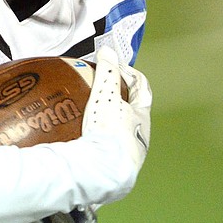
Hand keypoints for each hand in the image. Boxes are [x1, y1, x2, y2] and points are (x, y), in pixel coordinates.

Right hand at [82, 46, 150, 177]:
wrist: (105, 172)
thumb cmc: (109, 131)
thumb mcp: (106, 96)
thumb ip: (107, 72)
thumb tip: (107, 50)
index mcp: (142, 117)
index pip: (142, 89)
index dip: (131, 74)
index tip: (114, 67)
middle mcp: (140, 137)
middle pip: (134, 112)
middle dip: (120, 100)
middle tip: (101, 92)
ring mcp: (129, 155)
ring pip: (122, 134)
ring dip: (108, 124)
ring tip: (87, 119)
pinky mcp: (115, 170)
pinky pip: (106, 152)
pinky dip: (96, 143)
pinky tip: (79, 144)